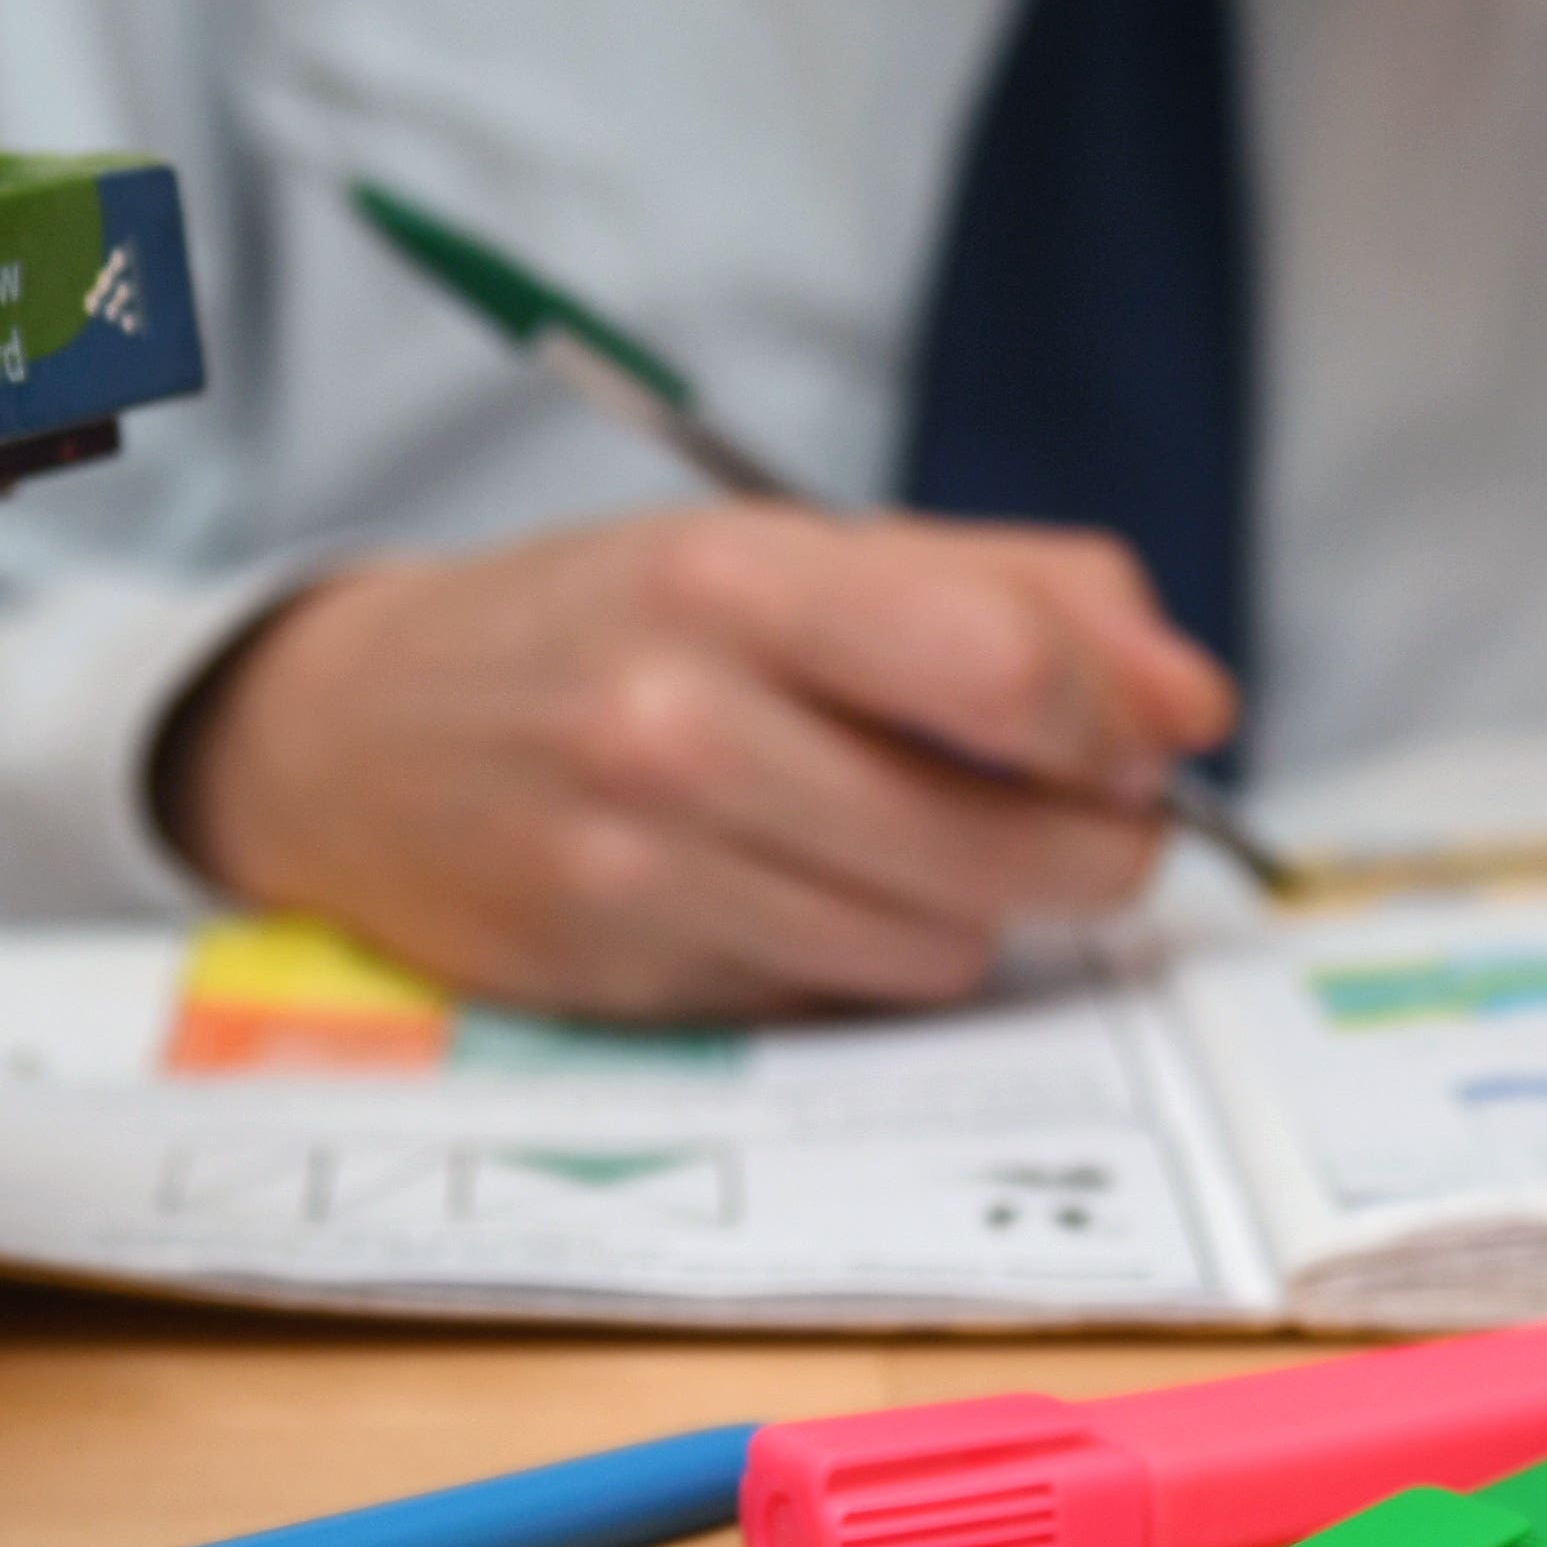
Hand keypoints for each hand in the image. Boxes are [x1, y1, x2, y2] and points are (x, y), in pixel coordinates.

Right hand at [156, 504, 1237, 1021]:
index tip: (1149, 732)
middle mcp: (682, 727)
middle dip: (1097, 840)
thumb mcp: (784, 548)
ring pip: (946, 942)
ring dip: (976, 903)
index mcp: (735, 579)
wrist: (351, 737)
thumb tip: (1195, 702)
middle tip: (1092, 809)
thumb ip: (1010, 592)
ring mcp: (648, 870)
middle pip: (1010, 840)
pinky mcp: (633, 986)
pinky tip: (804, 887)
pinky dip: (869, 954)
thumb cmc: (604, 623)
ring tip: (909, 833)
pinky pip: (846, 997)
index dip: (1122, 721)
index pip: (1008, 674)